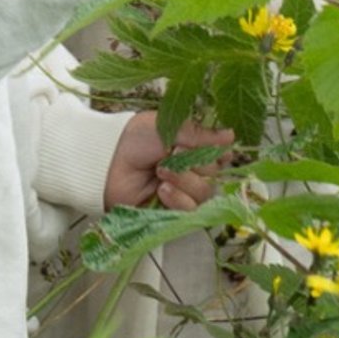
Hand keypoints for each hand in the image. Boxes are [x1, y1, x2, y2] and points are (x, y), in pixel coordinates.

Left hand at [104, 112, 234, 212]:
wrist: (107, 162)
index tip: (209, 149)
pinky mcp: (173, 212)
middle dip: (196, 165)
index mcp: (193, 148)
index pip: (221, 156)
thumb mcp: (168, 126)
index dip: (218, 154)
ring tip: (161, 172)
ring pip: (204, 193)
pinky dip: (178, 199)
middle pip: (215, 175)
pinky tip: (162, 190)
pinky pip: (190, 211)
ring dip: (184, 182)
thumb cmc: (134, 139)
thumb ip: (200, 134)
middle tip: (174, 154)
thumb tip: (231, 135)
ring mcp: (183, 192)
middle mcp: (192, 171)